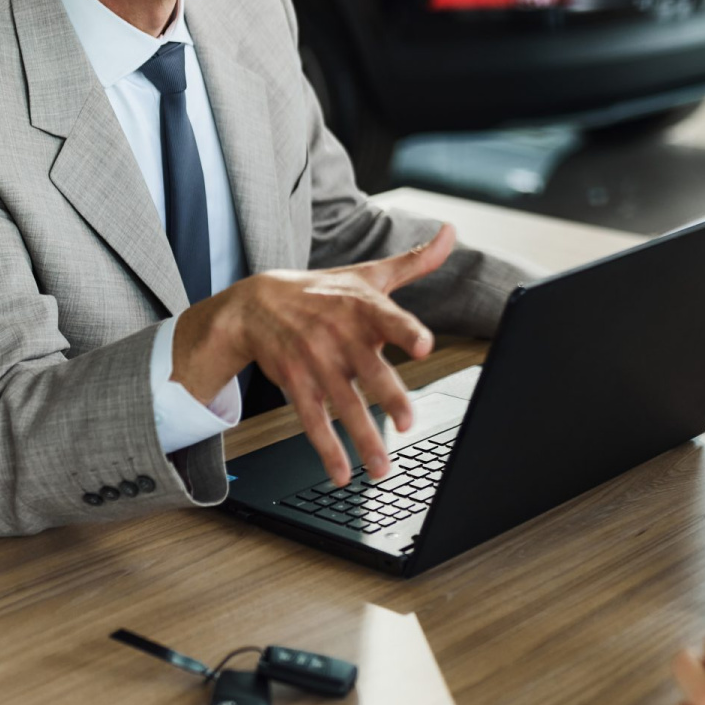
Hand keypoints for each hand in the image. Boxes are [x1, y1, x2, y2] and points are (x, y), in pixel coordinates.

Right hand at [172, 224, 458, 484]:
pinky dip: (327, 449)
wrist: (255, 304)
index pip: (386, 316)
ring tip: (382, 467)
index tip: (423, 344)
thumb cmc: (323, 291)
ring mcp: (315, 361)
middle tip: (407, 423)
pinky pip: (312, 420)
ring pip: (342, 403)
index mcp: (362, 305)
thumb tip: (450, 232)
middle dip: (387, 397)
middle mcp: (339, 334)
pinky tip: (342, 472)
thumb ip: (414, 261)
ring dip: (362, 438)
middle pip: (367, 369)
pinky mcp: (295, 383)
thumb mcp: (368, 273)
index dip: (404, 329)